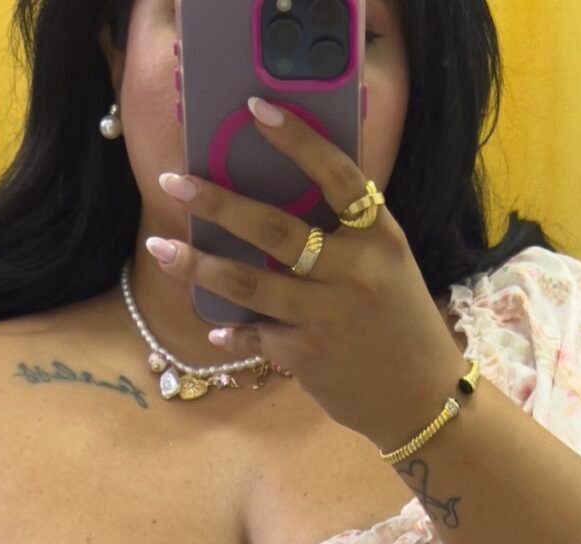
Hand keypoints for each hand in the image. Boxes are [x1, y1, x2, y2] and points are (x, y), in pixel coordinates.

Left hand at [148, 100, 467, 455]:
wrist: (420, 397)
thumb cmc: (400, 323)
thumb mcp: (389, 265)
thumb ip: (348, 234)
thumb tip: (281, 200)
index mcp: (379, 238)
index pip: (338, 175)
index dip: (297, 139)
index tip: (256, 109)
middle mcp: (353, 272)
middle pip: (275, 229)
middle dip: (218, 204)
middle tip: (174, 184)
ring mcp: (326, 316)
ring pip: (249, 284)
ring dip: (198, 266)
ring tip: (160, 249)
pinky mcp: (306, 356)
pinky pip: (256, 333)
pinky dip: (233, 330)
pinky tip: (215, 327)